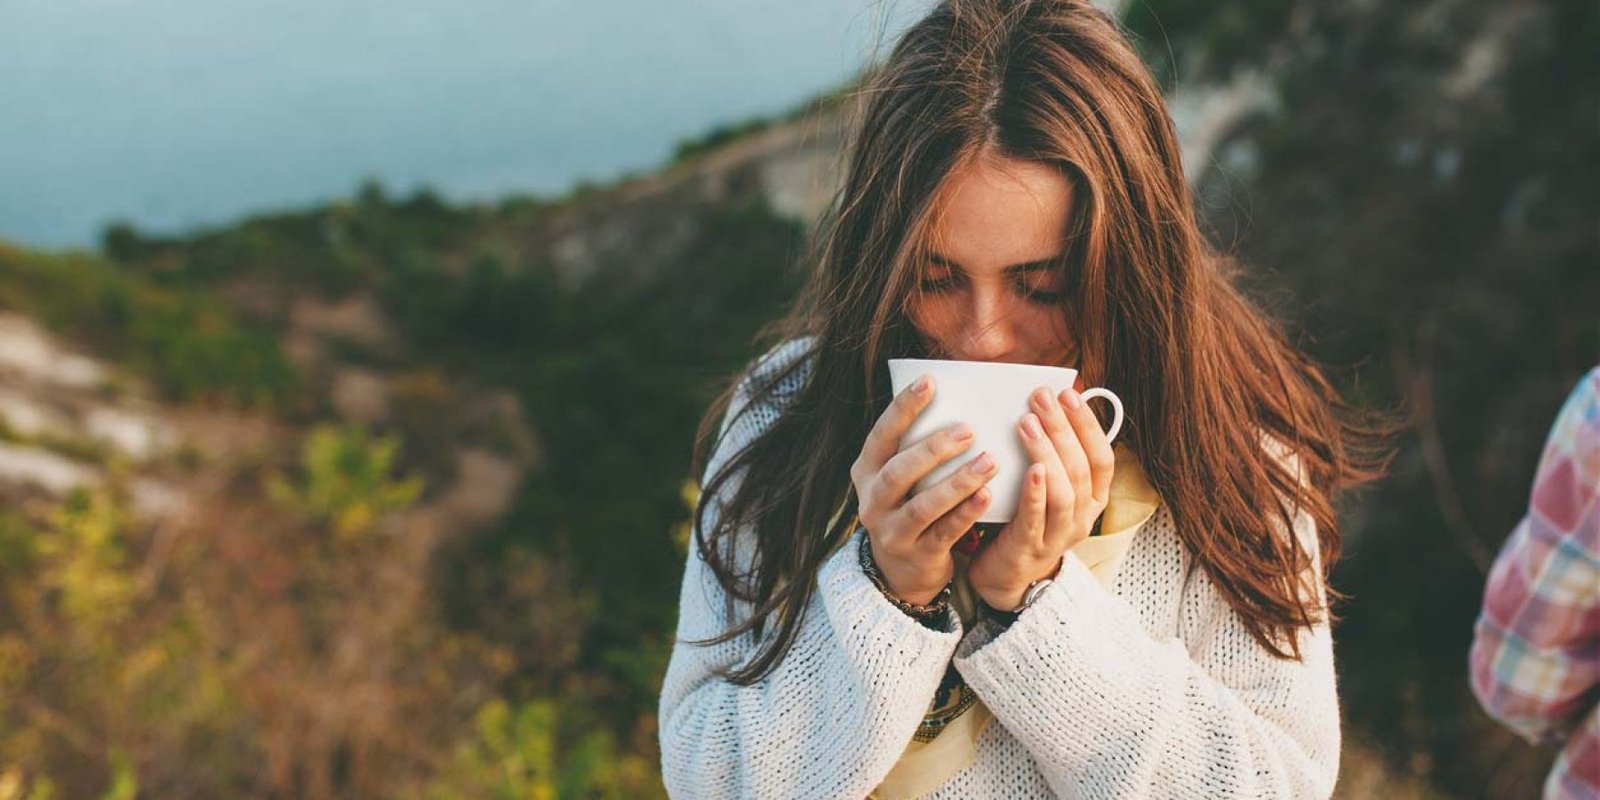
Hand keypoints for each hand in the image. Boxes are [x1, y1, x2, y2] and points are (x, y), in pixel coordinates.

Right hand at [851, 375, 1001, 604]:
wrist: (901, 570)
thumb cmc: (909, 505)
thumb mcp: (900, 477)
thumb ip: (915, 446)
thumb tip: (956, 396)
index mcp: (866, 472)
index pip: (881, 435)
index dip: (903, 408)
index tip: (930, 381)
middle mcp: (872, 501)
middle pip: (898, 472)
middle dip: (933, 448)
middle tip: (968, 429)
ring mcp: (892, 532)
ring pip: (923, 505)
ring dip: (957, 482)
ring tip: (989, 460)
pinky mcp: (917, 555)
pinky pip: (943, 532)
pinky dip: (966, 513)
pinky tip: (988, 495)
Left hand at [968, 385, 1115, 611]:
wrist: (1005, 574)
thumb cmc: (1024, 518)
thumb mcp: (1047, 486)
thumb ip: (1052, 453)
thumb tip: (1046, 402)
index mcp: (1093, 499)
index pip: (1102, 458)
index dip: (1088, 425)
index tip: (1070, 393)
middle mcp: (1083, 517)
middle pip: (1081, 468)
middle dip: (1063, 428)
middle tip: (1041, 397)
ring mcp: (1059, 535)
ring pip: (1064, 491)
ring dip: (1047, 452)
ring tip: (1027, 422)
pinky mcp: (1031, 548)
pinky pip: (1037, 517)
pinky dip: (1036, 492)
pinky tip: (1031, 469)